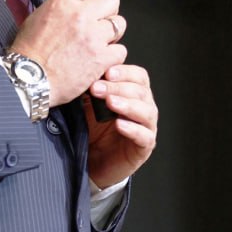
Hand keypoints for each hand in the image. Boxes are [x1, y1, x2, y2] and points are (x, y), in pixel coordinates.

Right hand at [10, 0, 126, 106]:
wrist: (29, 80)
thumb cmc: (29, 55)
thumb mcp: (37, 18)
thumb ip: (59, 5)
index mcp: (62, 3)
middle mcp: (80, 16)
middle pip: (111, 0)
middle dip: (108, 11)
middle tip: (99, 21)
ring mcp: (93, 37)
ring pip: (119, 24)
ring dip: (112, 33)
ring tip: (99, 42)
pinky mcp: (101, 58)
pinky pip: (121, 50)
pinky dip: (113, 56)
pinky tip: (100, 60)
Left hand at [84, 63, 157, 188]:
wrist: (92, 161)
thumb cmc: (93, 131)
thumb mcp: (90, 106)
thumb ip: (93, 90)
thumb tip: (84, 70)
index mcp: (134, 95)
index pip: (138, 76)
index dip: (125, 72)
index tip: (106, 72)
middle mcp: (144, 108)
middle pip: (141, 92)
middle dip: (118, 87)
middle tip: (97, 88)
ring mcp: (147, 128)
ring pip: (146, 112)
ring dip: (127, 105)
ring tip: (110, 103)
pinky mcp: (144, 148)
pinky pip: (144, 136)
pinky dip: (133, 129)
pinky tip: (119, 124)